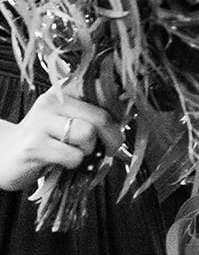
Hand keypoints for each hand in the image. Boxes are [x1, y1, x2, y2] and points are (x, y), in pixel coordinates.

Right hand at [0, 84, 119, 191]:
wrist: (3, 156)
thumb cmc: (45, 139)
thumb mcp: (68, 119)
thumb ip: (94, 113)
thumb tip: (130, 114)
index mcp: (64, 90)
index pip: (103, 91)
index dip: (121, 110)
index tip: (126, 122)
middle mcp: (52, 101)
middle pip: (100, 116)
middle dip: (112, 137)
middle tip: (111, 148)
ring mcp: (40, 122)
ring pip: (87, 135)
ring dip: (88, 150)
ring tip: (74, 152)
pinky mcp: (33, 145)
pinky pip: (72, 156)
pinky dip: (73, 164)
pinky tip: (59, 161)